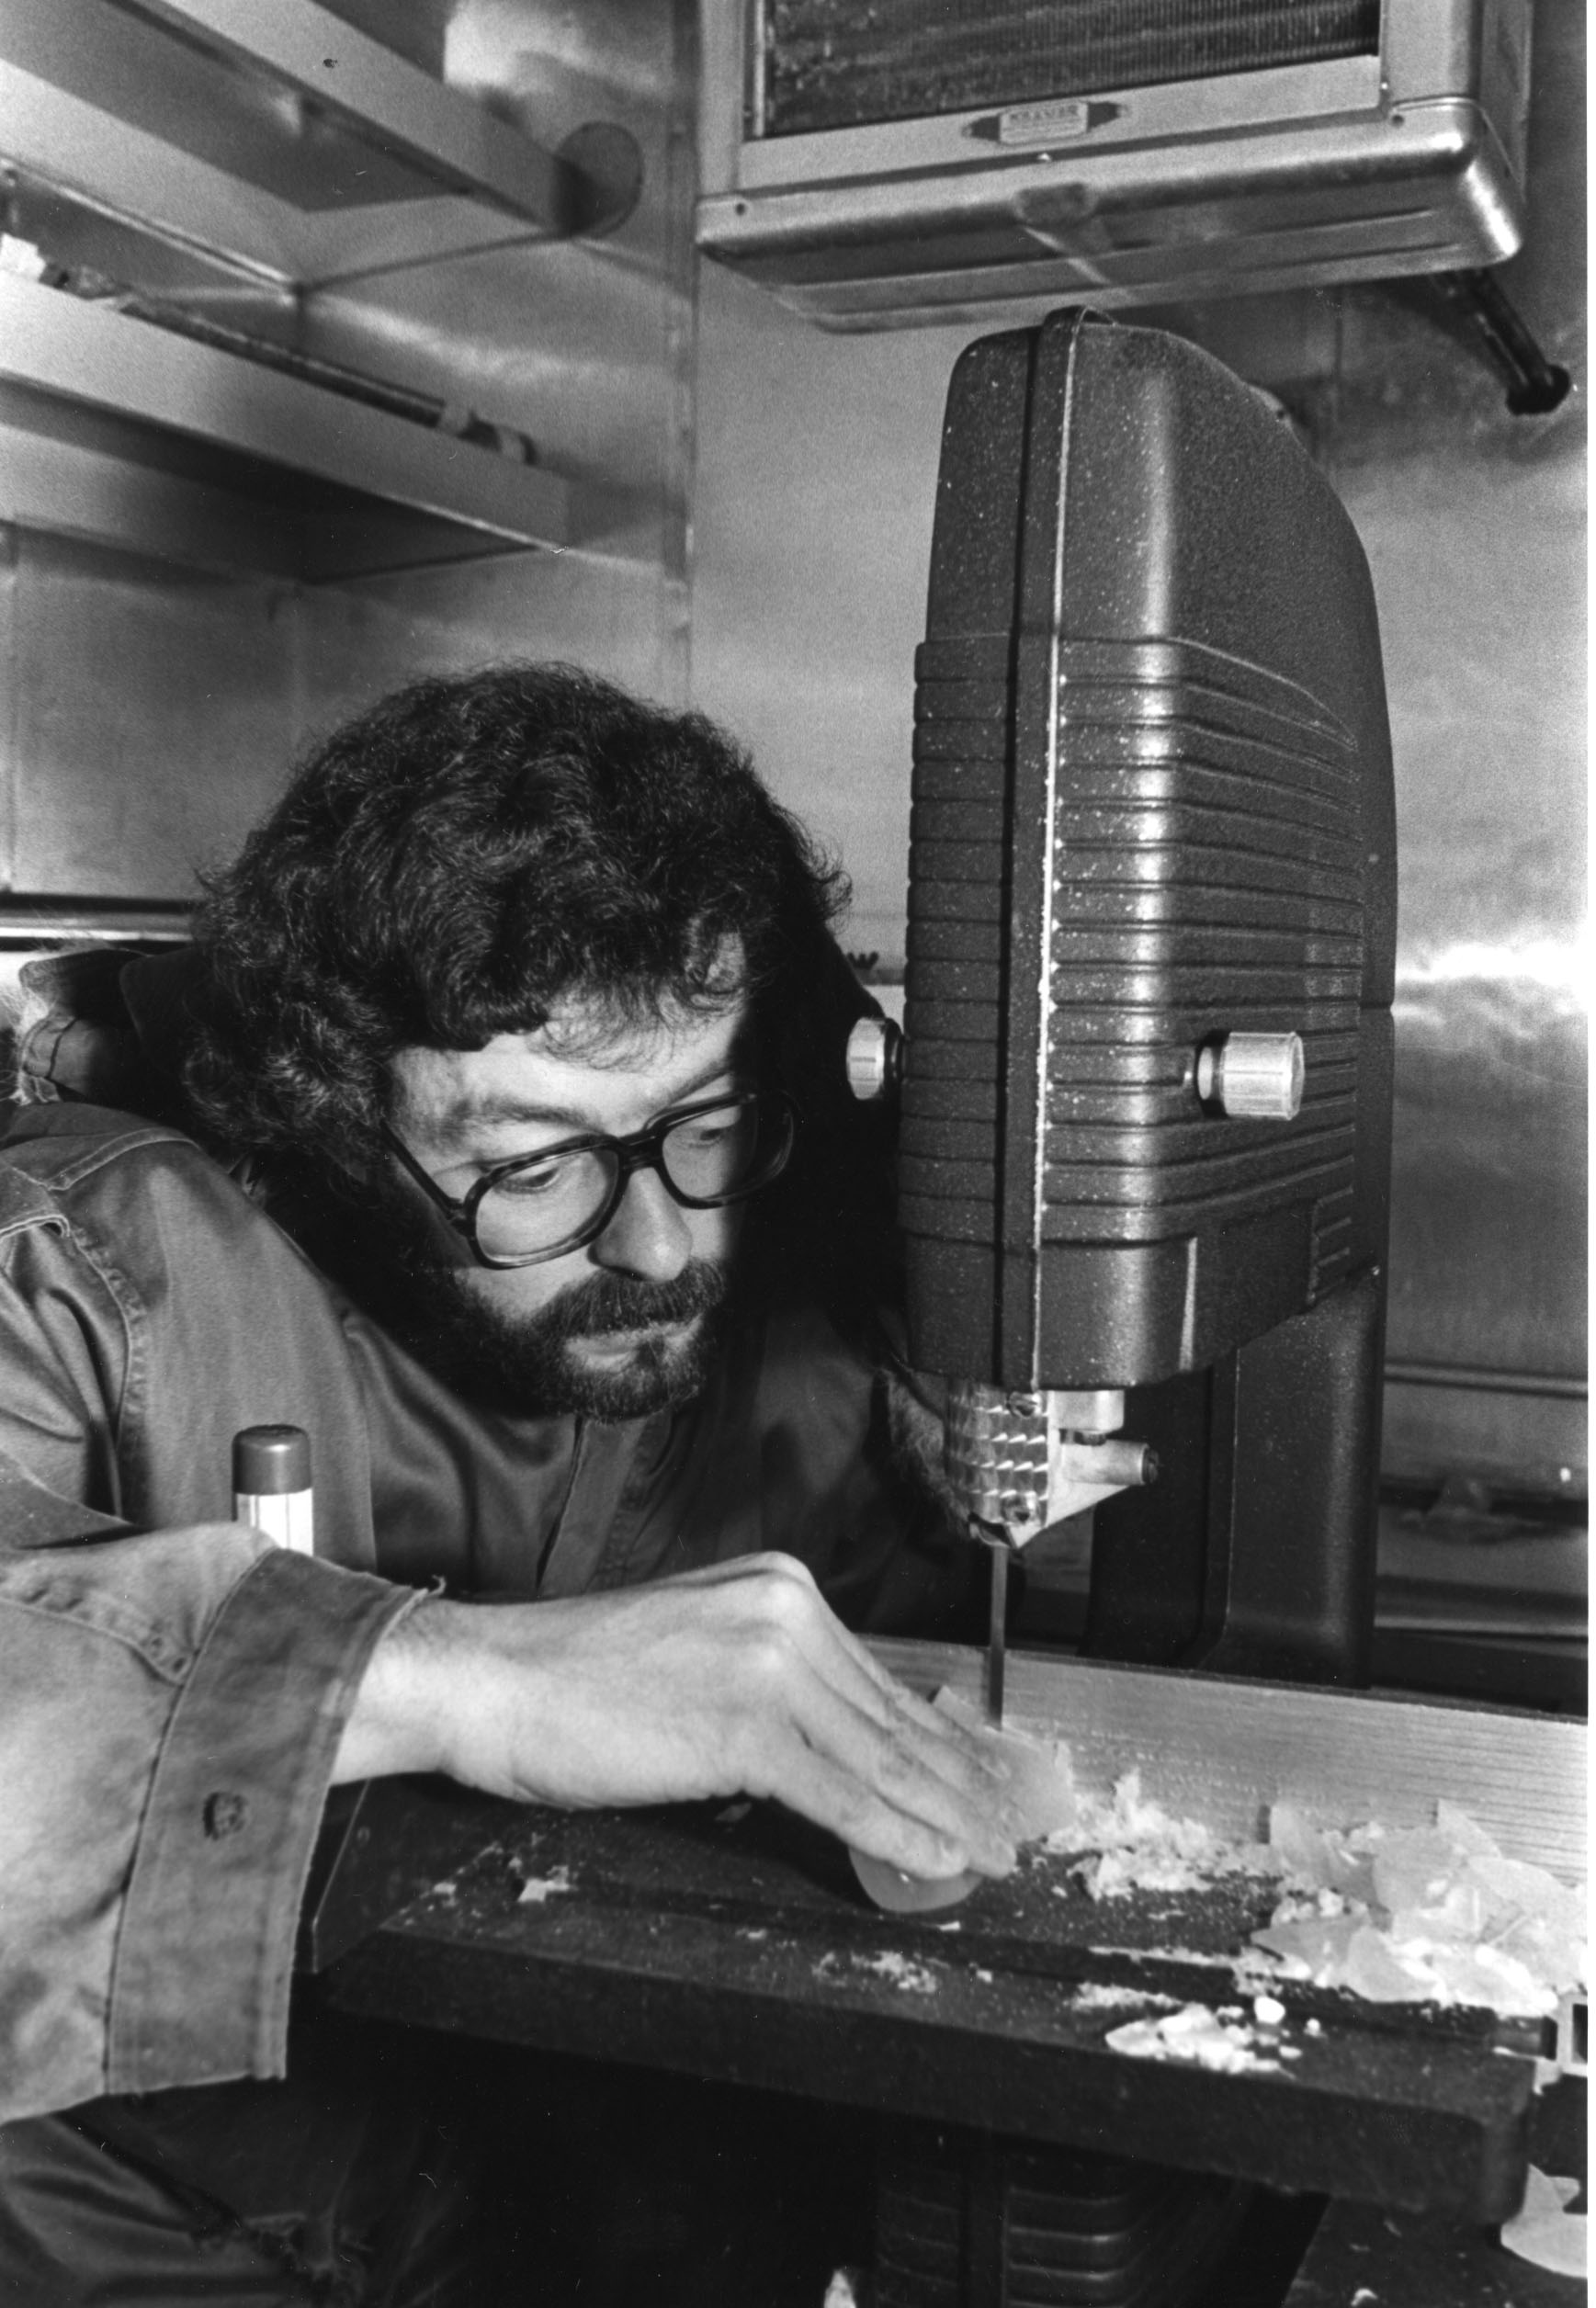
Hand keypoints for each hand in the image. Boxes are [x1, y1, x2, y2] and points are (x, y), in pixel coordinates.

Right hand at [336, 1552, 1019, 1883]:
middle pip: (894, 1718)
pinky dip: (897, 1832)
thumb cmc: (574, 1680)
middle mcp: (786, 1609)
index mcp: (778, 1588)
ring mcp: (769, 1660)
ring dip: (948, 1816)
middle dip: (962, 1783)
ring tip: (991, 1854)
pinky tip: (936, 1859)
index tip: (987, 1779)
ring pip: (881, 1756)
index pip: (880, 1682)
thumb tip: (846, 1750)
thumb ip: (774, 1685)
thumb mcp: (694, 1654)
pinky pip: (841, 1790)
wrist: (492, 1681)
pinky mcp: (745, 1720)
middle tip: (1014, 1826)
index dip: (944, 1742)